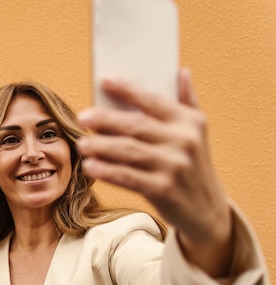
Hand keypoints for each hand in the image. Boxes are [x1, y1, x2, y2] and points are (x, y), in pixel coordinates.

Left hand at [76, 69, 232, 276]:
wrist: (206, 209)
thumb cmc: (194, 164)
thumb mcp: (198, 132)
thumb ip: (188, 101)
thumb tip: (181, 71)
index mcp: (189, 121)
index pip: (153, 101)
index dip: (128, 90)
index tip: (104, 80)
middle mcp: (183, 141)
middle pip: (136, 126)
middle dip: (106, 119)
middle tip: (82, 116)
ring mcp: (173, 166)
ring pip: (128, 151)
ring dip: (101, 146)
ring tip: (81, 144)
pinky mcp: (162, 190)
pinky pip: (128, 177)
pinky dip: (107, 171)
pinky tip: (90, 166)